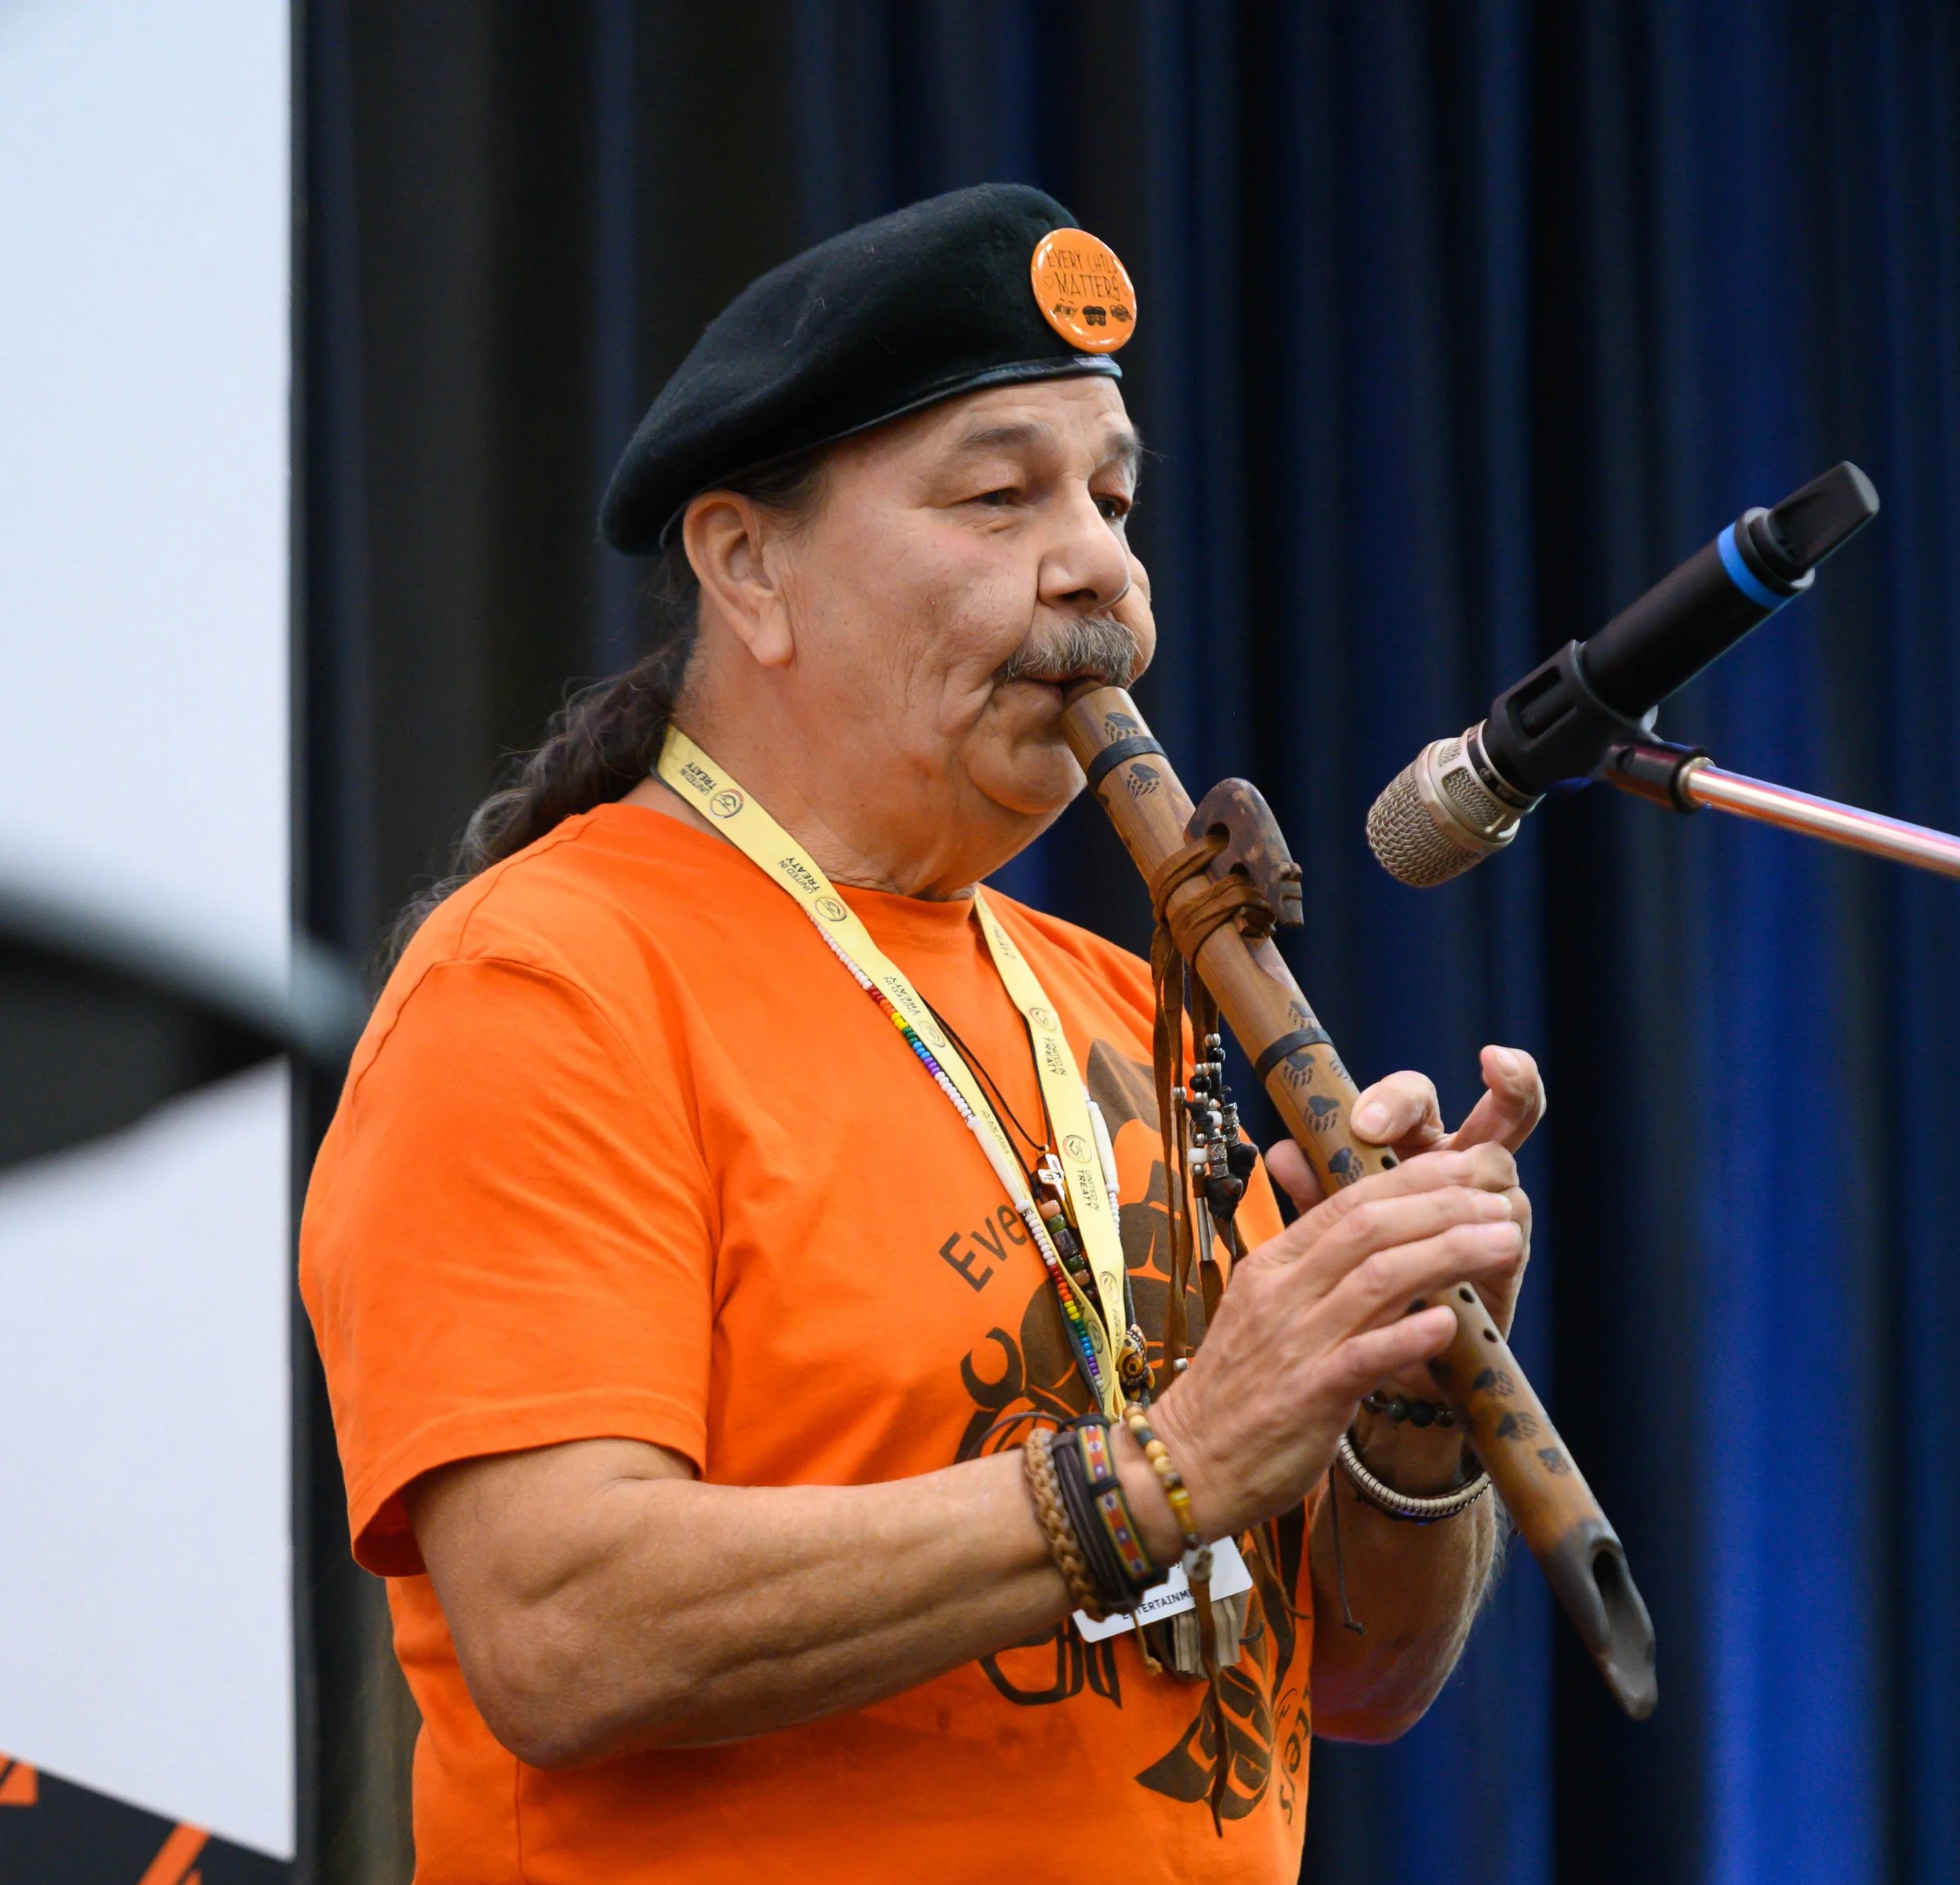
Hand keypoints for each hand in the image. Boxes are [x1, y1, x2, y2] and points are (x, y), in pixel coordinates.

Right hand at [1134, 1142, 1524, 1546]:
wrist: (1186, 1462)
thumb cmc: (1237, 1389)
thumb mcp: (1267, 1311)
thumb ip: (1318, 1272)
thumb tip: (1377, 1235)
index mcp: (1273, 1265)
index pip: (1348, 1202)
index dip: (1414, 1179)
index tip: (1465, 1167)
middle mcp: (1282, 1292)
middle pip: (1370, 1227)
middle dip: (1444, 1205)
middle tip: (1501, 1198)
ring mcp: (1294, 1342)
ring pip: (1379, 1279)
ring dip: (1449, 1252)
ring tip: (1504, 1242)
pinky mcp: (1308, 1396)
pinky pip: (1365, 1357)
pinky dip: (1411, 1336)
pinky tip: (1452, 1323)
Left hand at [1263, 1045, 1542, 1335]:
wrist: (1372, 1352)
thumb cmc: (1351, 1276)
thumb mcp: (1324, 1230)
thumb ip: (1312, 1192)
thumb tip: (1283, 1152)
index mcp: (1411, 1150)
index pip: (1414, 1099)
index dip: (1397, 1099)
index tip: (1368, 1121)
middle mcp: (1458, 1171)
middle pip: (1501, 1109)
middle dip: (1513, 1081)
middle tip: (1498, 1063)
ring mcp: (1489, 1213)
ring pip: (1503, 1167)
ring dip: (1481, 1173)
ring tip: (1457, 1186)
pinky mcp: (1503, 1260)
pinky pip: (1511, 1232)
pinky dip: (1490, 1233)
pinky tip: (1477, 1236)